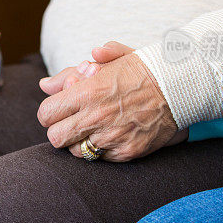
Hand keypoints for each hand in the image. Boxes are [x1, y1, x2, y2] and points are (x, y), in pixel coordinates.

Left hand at [37, 52, 185, 161]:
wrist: (178, 85)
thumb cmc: (139, 69)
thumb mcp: (105, 62)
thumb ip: (71, 73)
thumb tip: (44, 85)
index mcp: (86, 92)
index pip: (46, 114)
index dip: (50, 112)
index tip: (60, 110)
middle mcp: (96, 117)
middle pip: (55, 138)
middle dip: (60, 129)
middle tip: (72, 123)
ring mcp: (112, 137)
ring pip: (76, 152)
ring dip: (80, 142)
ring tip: (93, 129)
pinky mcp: (127, 152)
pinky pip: (101, 159)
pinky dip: (102, 150)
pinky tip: (111, 135)